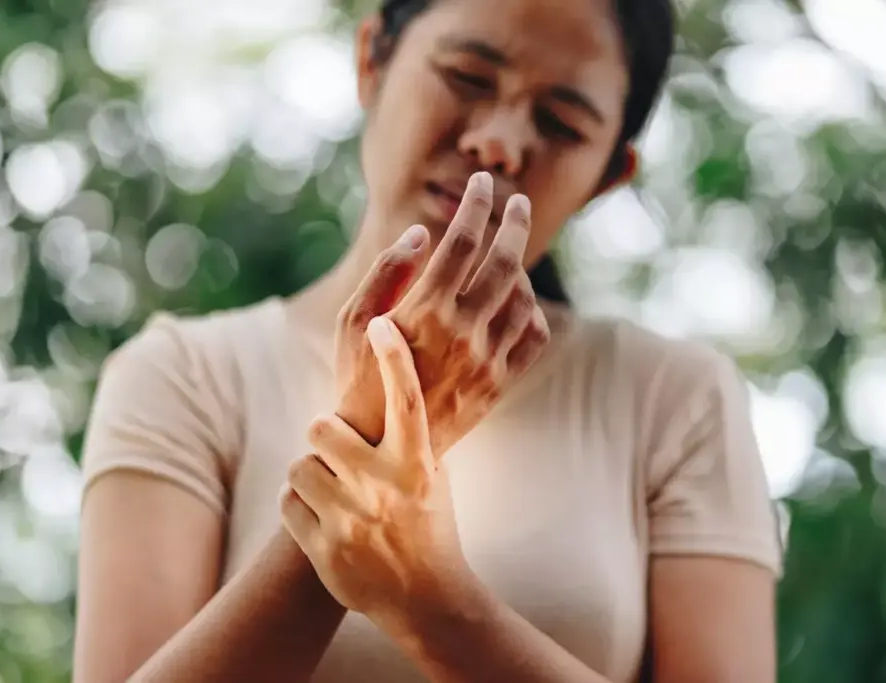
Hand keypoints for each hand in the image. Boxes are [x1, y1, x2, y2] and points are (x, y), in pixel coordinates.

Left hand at [282, 317, 464, 627]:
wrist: (427, 599)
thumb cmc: (431, 525)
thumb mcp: (434, 476)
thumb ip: (412, 435)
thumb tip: (394, 379)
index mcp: (418, 465)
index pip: (406, 399)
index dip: (393, 357)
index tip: (381, 324)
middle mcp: (384, 488)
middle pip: (321, 427)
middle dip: (326, 436)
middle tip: (340, 452)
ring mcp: (351, 520)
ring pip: (299, 465)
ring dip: (312, 474)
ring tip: (334, 491)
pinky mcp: (324, 549)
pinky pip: (288, 503)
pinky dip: (300, 507)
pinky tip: (326, 518)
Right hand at [336, 171, 550, 456]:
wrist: (383, 447)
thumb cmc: (359, 377)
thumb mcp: (352, 323)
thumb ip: (385, 273)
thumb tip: (419, 233)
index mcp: (424, 310)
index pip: (461, 241)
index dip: (476, 204)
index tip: (483, 182)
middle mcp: (462, 331)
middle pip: (505, 260)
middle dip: (515, 222)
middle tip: (519, 202)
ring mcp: (487, 359)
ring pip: (523, 296)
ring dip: (522, 268)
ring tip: (509, 258)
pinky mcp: (501, 384)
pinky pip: (534, 336)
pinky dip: (532, 311)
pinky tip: (517, 303)